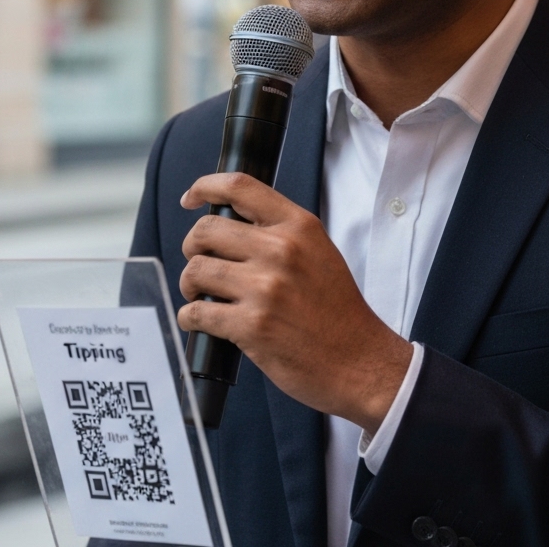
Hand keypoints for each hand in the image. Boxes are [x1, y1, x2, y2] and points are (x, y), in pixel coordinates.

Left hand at [178, 172, 412, 435]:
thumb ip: (280, 232)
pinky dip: (190, 317)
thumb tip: (229, 225)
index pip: (239, 187)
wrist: (359, 360)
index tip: (192, 198)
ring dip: (190, 284)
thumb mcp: (319, 251)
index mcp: (298, 226)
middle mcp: (280, 250)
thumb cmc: (337, 309)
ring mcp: (265, 288)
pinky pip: (197, 312)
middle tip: (201, 263)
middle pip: (206, 229)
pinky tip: (200, 321)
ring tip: (200, 295)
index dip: (205, 186)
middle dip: (193, 247)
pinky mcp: (251, 325)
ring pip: (196, 270)